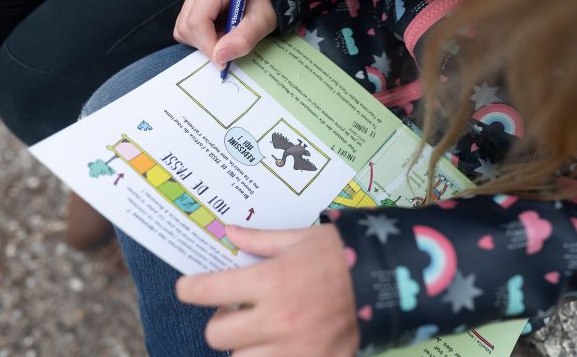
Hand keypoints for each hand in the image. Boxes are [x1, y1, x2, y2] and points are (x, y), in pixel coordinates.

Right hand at [174, 0, 277, 68]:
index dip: (208, 45)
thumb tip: (219, 57)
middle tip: (229, 45)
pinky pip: (185, 31)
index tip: (224, 60)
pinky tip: (218, 33)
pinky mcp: (190, 6)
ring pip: (183, 30)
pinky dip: (201, 39)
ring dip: (203, 43)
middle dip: (206, 45)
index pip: (197, 21)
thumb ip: (243, 39)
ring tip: (225, 36)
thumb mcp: (263, 21)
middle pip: (186, 26)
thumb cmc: (265, 3)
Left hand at [176, 225, 358, 356]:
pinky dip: (271, 356)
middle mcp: (277, 320)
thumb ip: (260, 239)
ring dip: (244, 344)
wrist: (388, 281)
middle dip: (220, 320)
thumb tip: (229, 231)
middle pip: (216, 334)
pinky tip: (281, 341)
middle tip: (235, 309)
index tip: (188, 288)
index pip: (208, 290)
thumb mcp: (300, 238)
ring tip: (261, 328)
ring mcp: (295, 349)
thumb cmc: (341, 254)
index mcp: (270, 281)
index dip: (190, 288)